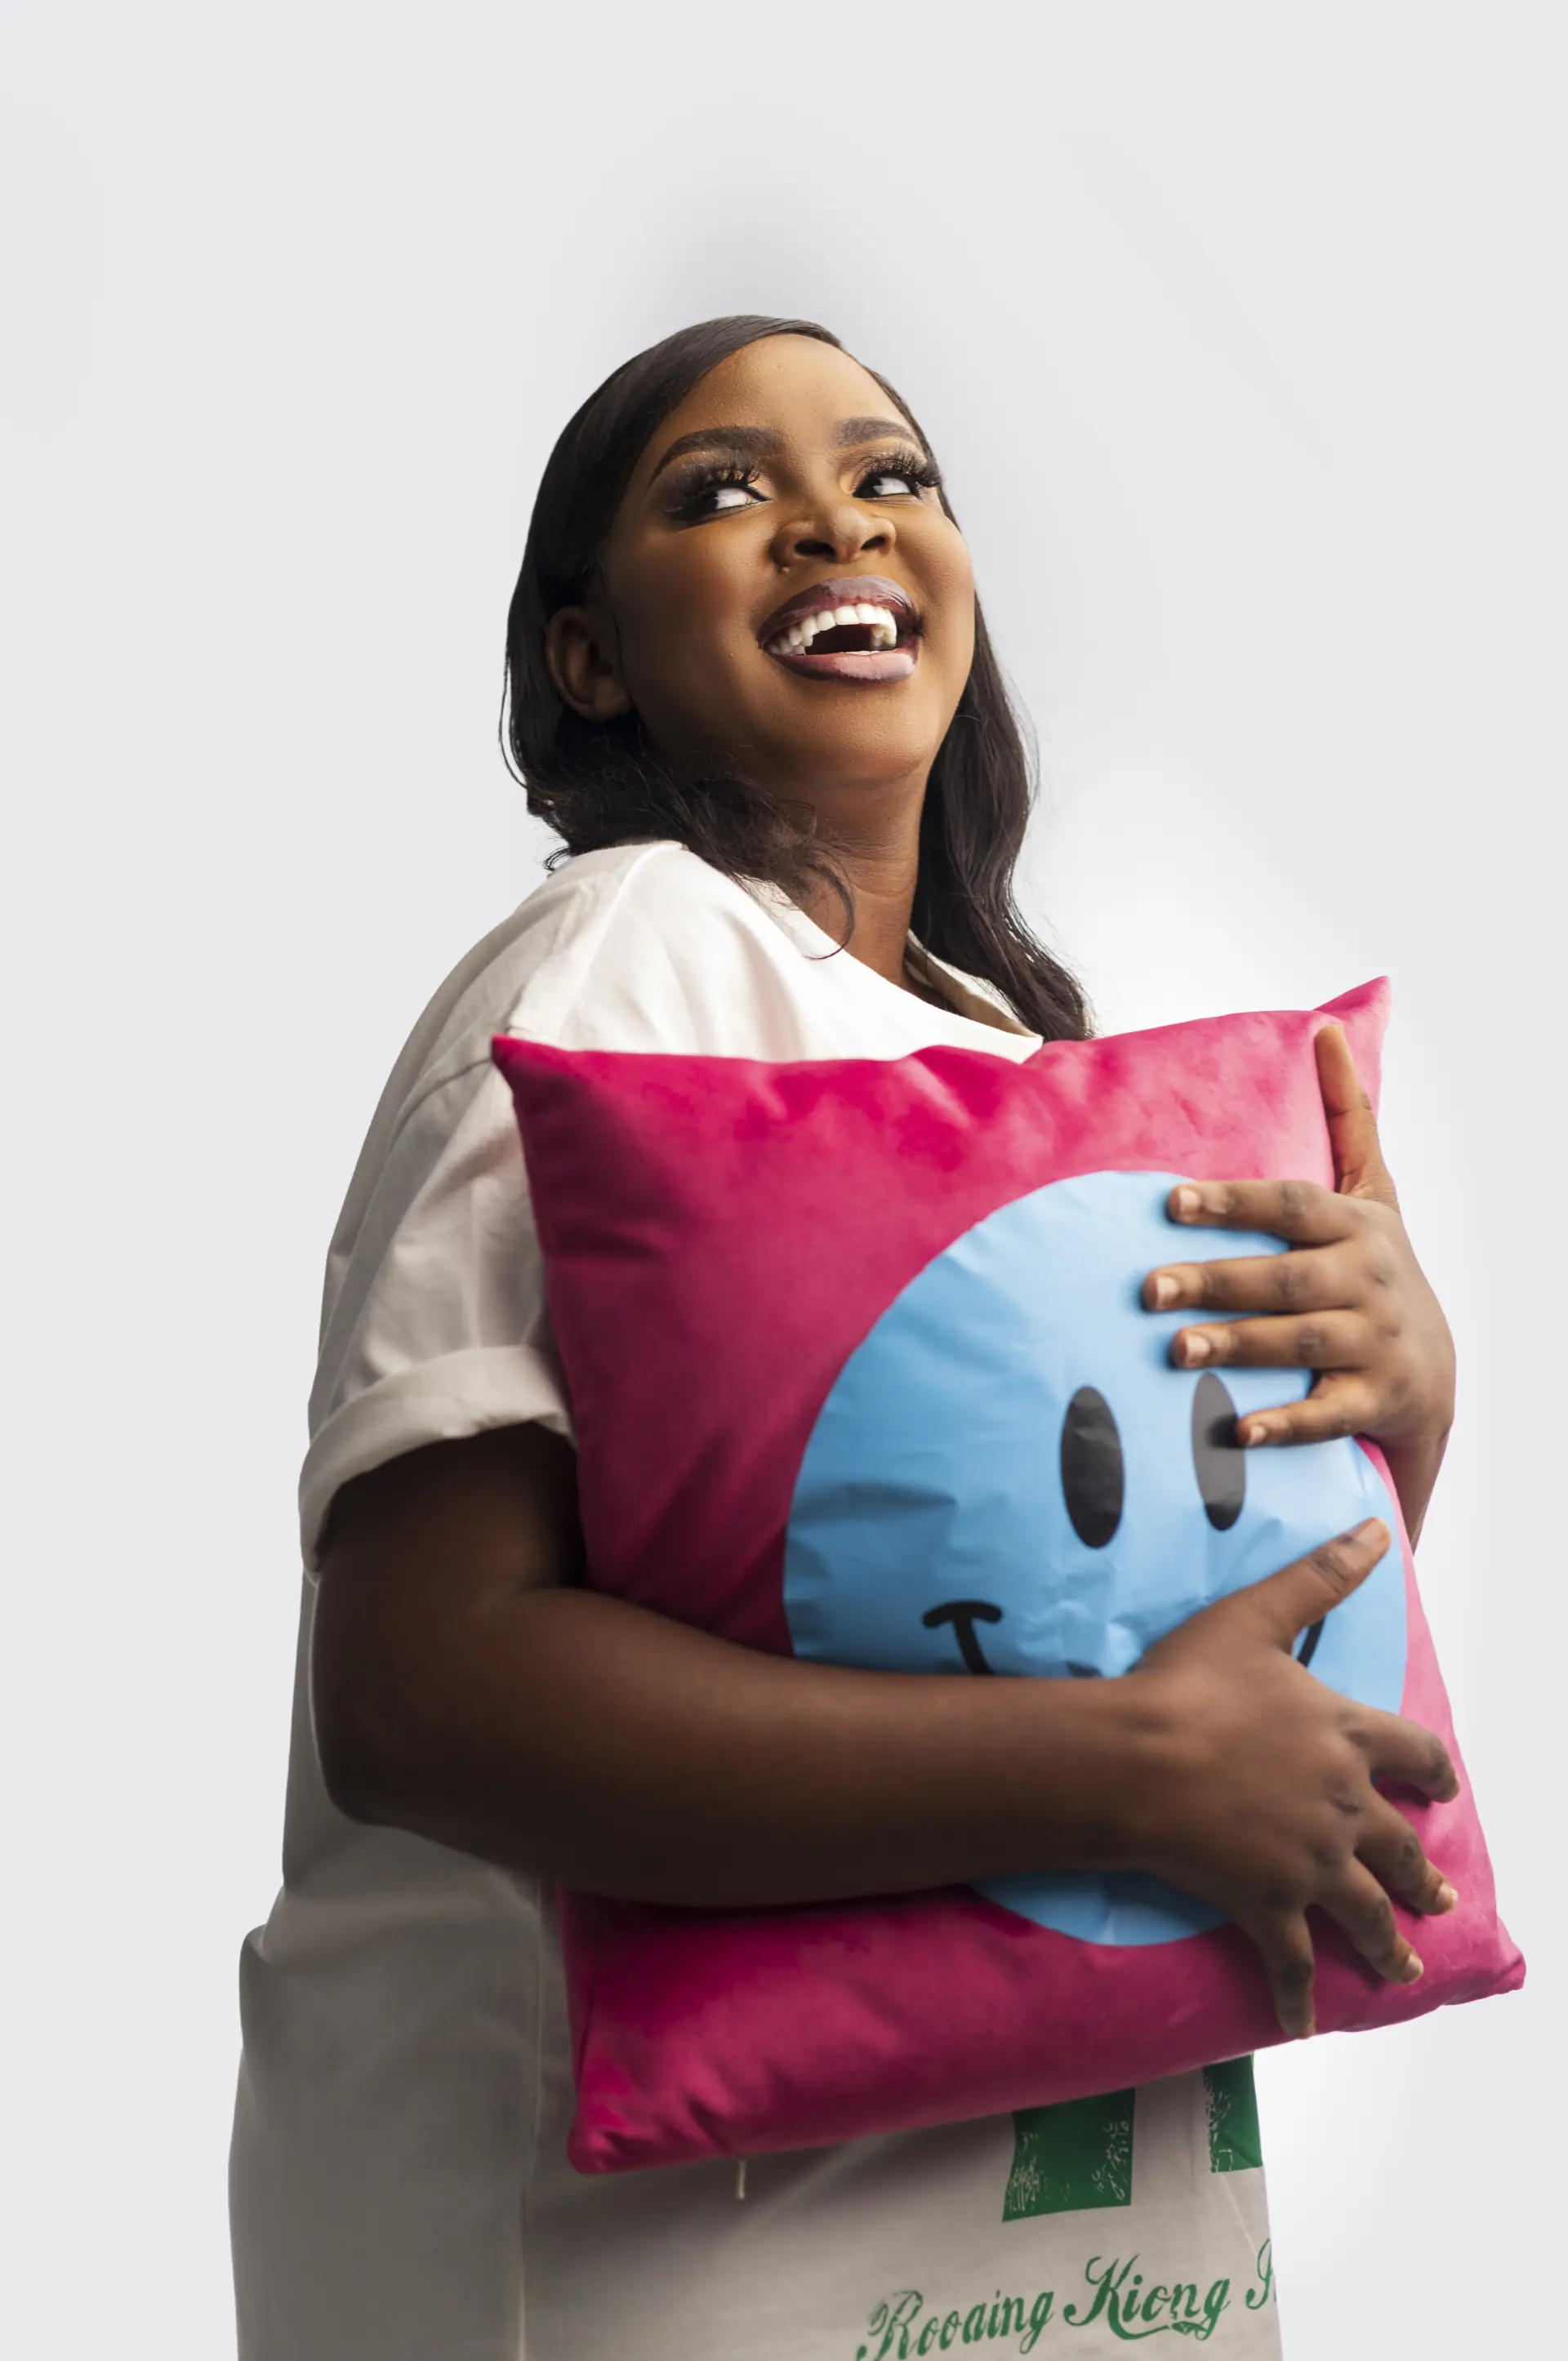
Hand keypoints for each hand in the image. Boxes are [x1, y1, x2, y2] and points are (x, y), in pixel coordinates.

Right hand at [1127, 1518, 1459, 2035]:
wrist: (1141, 1759)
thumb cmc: (1190, 1684)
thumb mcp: (1256, 1618)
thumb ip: (1319, 1577)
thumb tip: (1372, 1527)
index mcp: (1344, 1736)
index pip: (1412, 1754)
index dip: (1433, 1772)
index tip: (1446, 1790)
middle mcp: (1343, 1806)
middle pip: (1399, 1847)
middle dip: (1421, 1875)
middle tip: (1440, 1899)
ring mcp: (1310, 1862)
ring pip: (1365, 1912)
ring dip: (1388, 1943)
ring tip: (1406, 1970)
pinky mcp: (1268, 1905)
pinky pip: (1292, 1961)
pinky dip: (1301, 1997)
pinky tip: (1307, 2023)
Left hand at [1142, 1023, 1455, 1460]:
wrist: (1433, 1374)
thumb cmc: (1375, 1269)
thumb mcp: (1373, 1192)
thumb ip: (1348, 1115)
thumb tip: (1329, 1027)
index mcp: (1355, 1225)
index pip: (1291, 1205)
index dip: (1233, 1201)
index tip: (1171, 1202)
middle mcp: (1367, 1280)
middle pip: (1284, 1277)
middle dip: (1215, 1280)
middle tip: (1147, 1288)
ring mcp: (1374, 1342)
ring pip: (1300, 1341)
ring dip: (1237, 1345)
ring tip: (1176, 1350)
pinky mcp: (1374, 1400)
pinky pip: (1326, 1414)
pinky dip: (1283, 1424)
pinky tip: (1235, 1432)